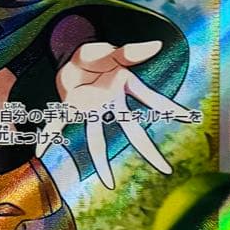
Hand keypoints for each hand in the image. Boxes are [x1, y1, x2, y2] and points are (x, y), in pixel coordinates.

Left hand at [56, 40, 190, 188]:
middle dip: (148, 150)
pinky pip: (59, 124)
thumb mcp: (108, 50)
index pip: (149, 98)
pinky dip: (49, 137)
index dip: (167, 106)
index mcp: (123, 86)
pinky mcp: (71, 108)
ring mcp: (91, 109)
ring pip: (98, 139)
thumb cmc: (93, 55)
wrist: (71, 55)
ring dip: (102, 160)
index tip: (187, 116)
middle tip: (166, 170)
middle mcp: (110, 104)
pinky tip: (43, 150)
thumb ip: (129, 51)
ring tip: (109, 184)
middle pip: (132, 131)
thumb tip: (157, 45)